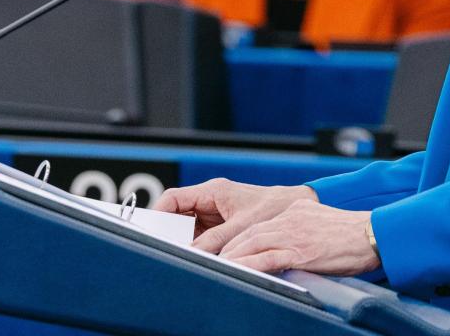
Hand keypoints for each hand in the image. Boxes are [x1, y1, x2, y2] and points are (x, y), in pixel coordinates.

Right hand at [155, 178, 315, 252]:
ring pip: (189, 229)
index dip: (159, 214)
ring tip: (184, 255)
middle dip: (171, 232)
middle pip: (178, 215)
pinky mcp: (222, 227)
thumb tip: (191, 253)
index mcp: (213, 191)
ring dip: (186, 242)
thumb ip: (215, 240)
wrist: (297, 208)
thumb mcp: (242, 227)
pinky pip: (202, 237)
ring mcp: (215, 214)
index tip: (152, 231)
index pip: (173, 198)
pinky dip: (199, 248)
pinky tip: (200, 257)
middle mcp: (210, 201)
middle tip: (167, 249)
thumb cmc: (274, 208)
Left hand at [219, 198, 382, 276]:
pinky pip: (268, 259)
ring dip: (234, 257)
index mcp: (294, 210)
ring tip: (220, 267)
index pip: (258, 225)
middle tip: (215, 259)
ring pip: (253, 244)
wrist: (373, 234)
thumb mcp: (320, 222)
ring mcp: (294, 234)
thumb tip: (291, 245)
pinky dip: (250, 265)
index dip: (239, 238)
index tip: (227, 248)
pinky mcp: (301, 251)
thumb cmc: (352, 235)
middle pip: (249, 233)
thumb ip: (301, 228)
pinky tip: (239, 270)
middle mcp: (289, 219)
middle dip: (230, 247)